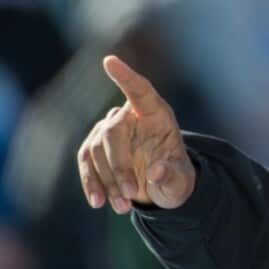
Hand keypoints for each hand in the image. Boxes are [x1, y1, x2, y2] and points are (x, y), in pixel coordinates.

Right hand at [77, 56, 194, 212]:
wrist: (159, 187)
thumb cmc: (174, 177)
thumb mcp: (181, 181)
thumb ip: (172, 176)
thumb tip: (155, 172)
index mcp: (157, 114)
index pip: (140, 90)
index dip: (126, 77)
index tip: (110, 61)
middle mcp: (130, 118)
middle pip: (113, 132)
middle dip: (120, 165)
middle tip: (131, 193)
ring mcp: (108, 131)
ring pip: (97, 150)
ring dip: (108, 181)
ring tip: (123, 207)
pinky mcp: (94, 149)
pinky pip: (86, 163)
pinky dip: (91, 183)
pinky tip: (98, 202)